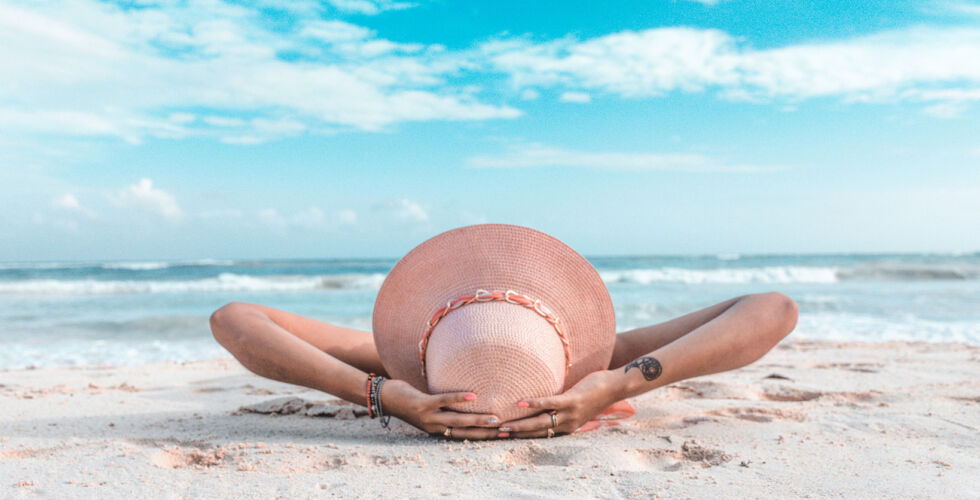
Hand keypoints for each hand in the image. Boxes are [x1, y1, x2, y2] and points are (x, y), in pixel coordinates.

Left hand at [380, 378, 503, 439]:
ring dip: (477, 421)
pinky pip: (443, 401)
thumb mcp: (428, 408)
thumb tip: (465, 400)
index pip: (464, 436)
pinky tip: (473, 396)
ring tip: (495, 419)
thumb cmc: (408, 400)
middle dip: (485, 432)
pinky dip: (459, 398)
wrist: (382, 398)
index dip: (483, 436)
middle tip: (506, 430)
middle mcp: (434, 427)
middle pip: (464, 432)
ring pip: (457, 420)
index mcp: (437, 430)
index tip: (503, 434)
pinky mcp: (422, 404)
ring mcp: (428, 417)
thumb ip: (444, 408)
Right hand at [498, 369, 620, 437]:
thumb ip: (558, 406)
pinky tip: (521, 403)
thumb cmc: (593, 392)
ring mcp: (569, 413)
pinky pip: (550, 403)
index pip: (540, 435)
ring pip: (540, 422)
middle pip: (536, 432)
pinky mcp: (572, 400)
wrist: (615, 387)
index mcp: (566, 427)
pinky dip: (535, 404)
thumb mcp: (574, 404)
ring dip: (520, 424)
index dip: (522, 437)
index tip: (503, 437)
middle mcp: (567, 424)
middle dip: (516, 434)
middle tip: (495, 434)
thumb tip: (541, 400)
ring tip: (503, 424)